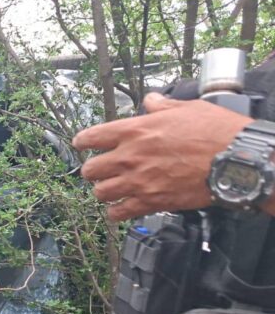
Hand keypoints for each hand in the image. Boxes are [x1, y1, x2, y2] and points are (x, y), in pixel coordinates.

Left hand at [73, 92, 252, 220]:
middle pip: (90, 169)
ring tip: (110, 190)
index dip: (81, 141)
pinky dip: (116, 213)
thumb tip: (151, 100)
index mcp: (135, 131)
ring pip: (100, 193)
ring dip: (103, 192)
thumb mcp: (187, 108)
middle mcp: (130, 157)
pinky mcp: (150, 202)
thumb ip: (162, 106)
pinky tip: (119, 210)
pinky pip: (118, 213)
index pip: (93, 136)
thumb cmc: (215, 132)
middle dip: (92, 170)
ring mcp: (138, 182)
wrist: (234, 160)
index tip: (79, 144)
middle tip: (99, 170)